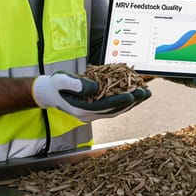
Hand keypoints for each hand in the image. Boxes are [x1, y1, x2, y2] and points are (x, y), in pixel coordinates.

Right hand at [32, 71, 150, 121]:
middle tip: (146, 93)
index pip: (105, 106)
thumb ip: (77, 84)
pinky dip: (125, 99)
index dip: (120, 101)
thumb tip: (94, 87)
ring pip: (116, 109)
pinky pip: (114, 105)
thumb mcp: (62, 80)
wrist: (50, 91)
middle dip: (132, 101)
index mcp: (81, 109)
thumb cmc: (56, 85)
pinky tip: (135, 93)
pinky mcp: (96, 108)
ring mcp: (93, 113)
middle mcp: (89, 115)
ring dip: (132, 102)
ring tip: (145, 93)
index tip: (133, 95)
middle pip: (114, 110)